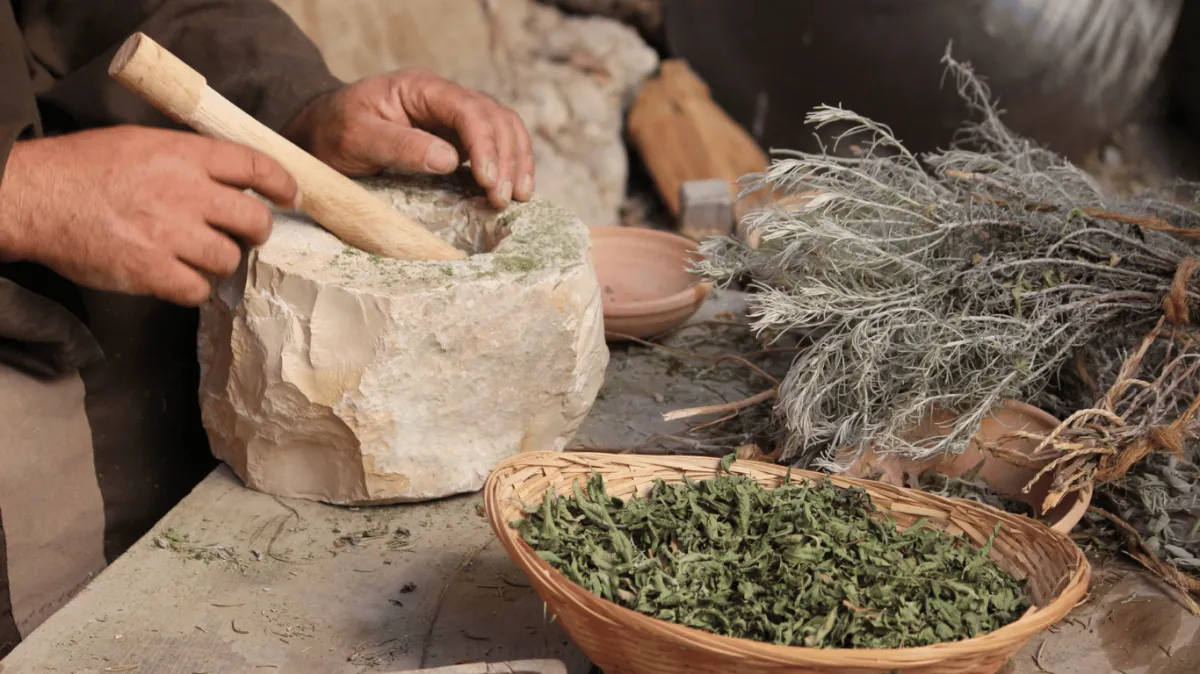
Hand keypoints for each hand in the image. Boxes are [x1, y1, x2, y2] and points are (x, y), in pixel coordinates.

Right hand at [0, 126, 298, 305]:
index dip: (282, 183)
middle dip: (258, 231)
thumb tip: (231, 176)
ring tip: (199, 255)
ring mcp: (171, 234)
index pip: (256, 165)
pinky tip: (179, 277)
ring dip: (221, 261)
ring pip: (229, 258)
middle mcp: (186, 193)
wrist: (35, 196)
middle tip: (247, 235)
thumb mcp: (142, 143)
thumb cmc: (84, 168)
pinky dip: (193, 287)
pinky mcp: (153, 271)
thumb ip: (189, 159)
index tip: (291, 196)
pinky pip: (198, 289)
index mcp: (185, 155)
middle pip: (255, 220)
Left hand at [285, 68, 533, 208]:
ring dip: (515, 161)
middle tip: (502, 198)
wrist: (321, 134)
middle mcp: (443, 98)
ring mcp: (452, 118)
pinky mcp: (456, 139)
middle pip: (495, 117)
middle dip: (506, 157)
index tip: (486, 180)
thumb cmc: (333, 132)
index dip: (485, 144)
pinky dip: (509, 165)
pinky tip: (512, 189)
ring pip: (503, 128)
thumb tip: (449, 160)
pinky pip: (494, 145)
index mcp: (420, 88)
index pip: (469, 109)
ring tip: (516, 197)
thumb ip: (400, 146)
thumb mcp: (356, 138)